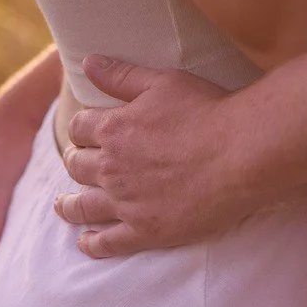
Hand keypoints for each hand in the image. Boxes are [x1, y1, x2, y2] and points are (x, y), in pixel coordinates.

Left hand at [53, 57, 254, 255]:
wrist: (242, 153)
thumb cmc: (207, 111)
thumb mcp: (163, 82)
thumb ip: (122, 75)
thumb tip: (87, 62)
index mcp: (113, 129)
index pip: (79, 128)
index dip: (81, 128)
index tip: (86, 132)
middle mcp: (112, 168)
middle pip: (77, 167)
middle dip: (74, 163)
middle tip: (78, 166)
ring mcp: (127, 203)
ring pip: (83, 207)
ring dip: (69, 206)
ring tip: (64, 207)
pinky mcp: (146, 231)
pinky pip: (108, 243)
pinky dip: (92, 244)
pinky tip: (86, 243)